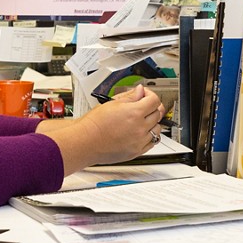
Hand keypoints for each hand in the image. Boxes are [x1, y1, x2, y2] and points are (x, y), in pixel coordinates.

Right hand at [44, 85, 165, 173]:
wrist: (85, 142)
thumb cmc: (94, 124)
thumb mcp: (112, 103)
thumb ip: (130, 97)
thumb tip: (140, 91)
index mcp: (134, 113)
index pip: (154, 100)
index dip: (150, 95)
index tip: (145, 95)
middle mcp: (140, 127)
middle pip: (157, 114)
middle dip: (151, 107)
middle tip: (143, 106)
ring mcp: (139, 141)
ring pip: (157, 129)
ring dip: (152, 123)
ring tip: (141, 120)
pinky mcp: (136, 151)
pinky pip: (152, 142)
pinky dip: (150, 136)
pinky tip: (141, 132)